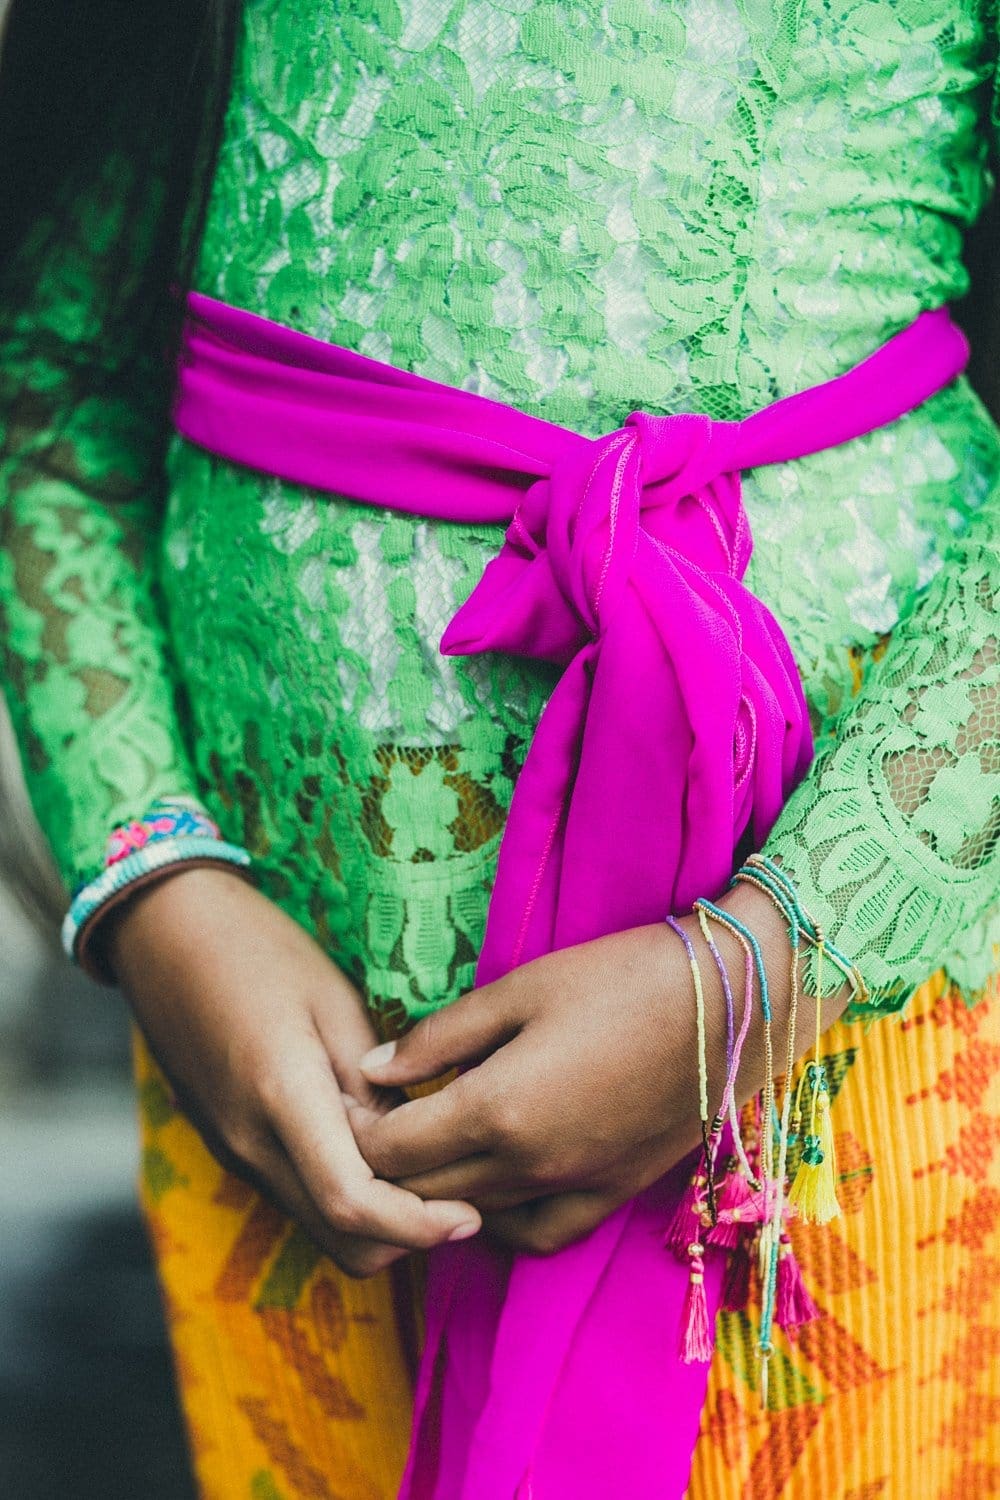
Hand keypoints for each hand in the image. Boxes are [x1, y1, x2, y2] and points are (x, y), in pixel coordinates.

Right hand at [105, 865, 480, 1276]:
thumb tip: (416, 1144)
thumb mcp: (334, 1000)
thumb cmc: (258, 950)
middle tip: (462, 1198)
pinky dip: (347, 1201)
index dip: (418, 1225)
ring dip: (378, 1223)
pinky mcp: (233, 1149)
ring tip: (428, 1172)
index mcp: (281, 1096)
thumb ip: (374, 1083)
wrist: (166, 937)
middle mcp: (251, 1144)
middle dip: (407, 1236)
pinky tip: (380, 1154)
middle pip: (341, 1240)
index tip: (469, 1217)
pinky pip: (300, 1200)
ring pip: (321, 1229)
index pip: (352, 1202)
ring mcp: (236, 1153)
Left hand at [355, 883, 850, 1254]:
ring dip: (435, 1190)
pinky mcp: (613, 1193)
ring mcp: (573, 1188)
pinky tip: (490, 1188)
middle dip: (384, 1160)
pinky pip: (538, 1235)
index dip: (354, 1127)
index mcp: (494, 1111)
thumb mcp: (519, 990)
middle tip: (374, 1117)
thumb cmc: (619, 977)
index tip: (348, 1097)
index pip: (390, 1149)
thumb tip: (372, 1070)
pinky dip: (500, 1223)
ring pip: (473, 1216)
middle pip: (422, 1190)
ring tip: (426, 1145)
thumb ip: (439, 1037)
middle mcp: (528, 1168)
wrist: (730, 1001)